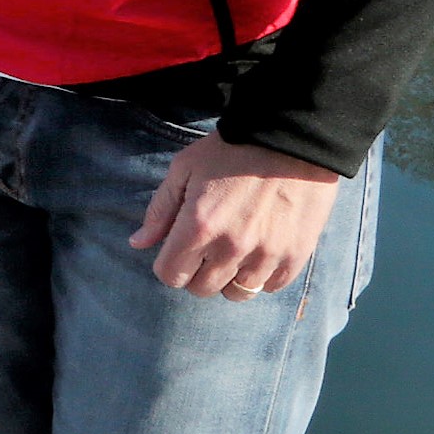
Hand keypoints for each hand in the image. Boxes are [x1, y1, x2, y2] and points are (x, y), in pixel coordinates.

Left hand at [130, 134, 344, 297]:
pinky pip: (271, 287)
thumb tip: (138, 243)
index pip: (170, 275)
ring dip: (228, 277)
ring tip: (231, 252)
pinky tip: (257, 253)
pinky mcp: (295, 255)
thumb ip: (160, 210)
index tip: (175, 252)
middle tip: (203, 250)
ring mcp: (266, 255)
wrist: (289, 140)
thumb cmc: (230, 151)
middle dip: (195, 272)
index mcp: (198, 226)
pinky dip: (261, 276)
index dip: (167, 265)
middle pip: (202, 288)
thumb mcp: (184, 169)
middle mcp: (231, 248)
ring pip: (237, 293)